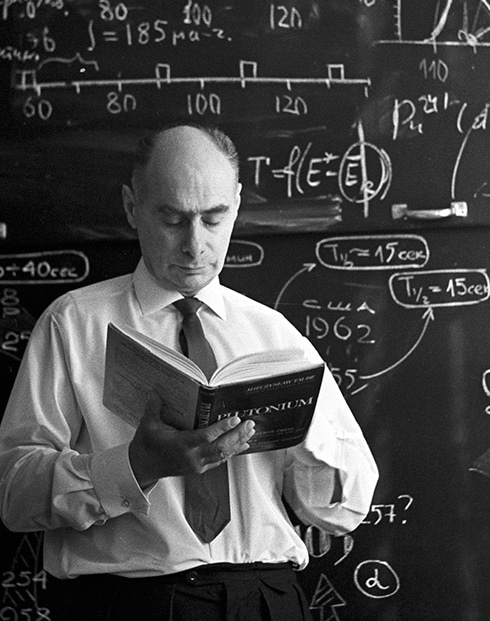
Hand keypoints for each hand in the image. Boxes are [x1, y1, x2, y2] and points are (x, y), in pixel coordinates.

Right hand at [129, 392, 255, 487]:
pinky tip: (241, 444)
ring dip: (238, 442)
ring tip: (250, 431)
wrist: (142, 467)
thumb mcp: (148, 424)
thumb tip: (156, 392)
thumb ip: (154, 408)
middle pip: (220, 447)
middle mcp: (191, 457)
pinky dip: (232, 452)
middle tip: (250, 423)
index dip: (222, 427)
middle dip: (237, 435)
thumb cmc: (146, 445)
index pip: (206, 436)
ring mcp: (197, 465)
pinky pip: (219, 460)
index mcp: (181, 445)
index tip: (235, 418)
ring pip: (222, 454)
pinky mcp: (199, 468)